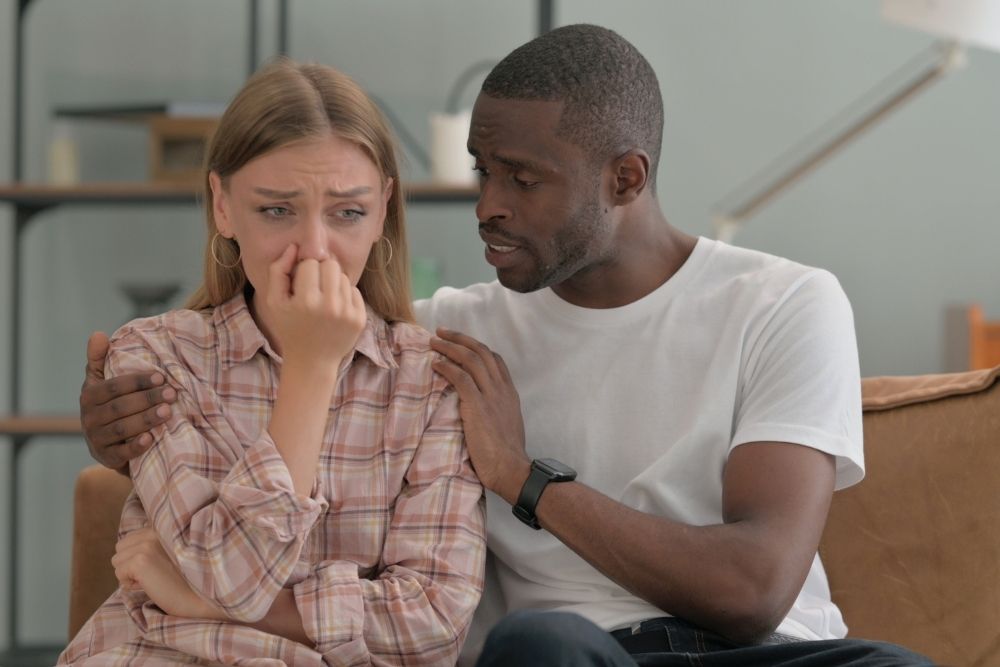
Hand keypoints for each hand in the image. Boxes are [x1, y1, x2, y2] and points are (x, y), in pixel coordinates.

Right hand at [80, 331, 176, 470]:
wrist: (111, 444)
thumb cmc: (112, 405)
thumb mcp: (104, 381)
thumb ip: (101, 359)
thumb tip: (98, 334)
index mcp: (89, 396)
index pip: (113, 387)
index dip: (137, 381)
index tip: (161, 376)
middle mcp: (88, 418)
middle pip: (120, 408)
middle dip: (147, 399)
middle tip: (172, 394)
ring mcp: (96, 439)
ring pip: (121, 429)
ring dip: (145, 420)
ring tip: (168, 412)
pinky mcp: (106, 458)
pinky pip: (120, 453)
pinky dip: (135, 446)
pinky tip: (152, 439)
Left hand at [112, 528, 224, 620]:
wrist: (200, 596)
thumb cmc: (187, 579)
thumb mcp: (171, 551)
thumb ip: (153, 544)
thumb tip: (127, 549)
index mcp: (162, 527)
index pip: (131, 539)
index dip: (138, 556)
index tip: (157, 566)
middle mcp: (153, 531)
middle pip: (120, 548)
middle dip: (130, 564)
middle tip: (152, 574)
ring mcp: (146, 545)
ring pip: (117, 561)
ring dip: (129, 574)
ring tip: (152, 579)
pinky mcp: (140, 561)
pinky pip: (119, 573)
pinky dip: (129, 584)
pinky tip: (149, 585)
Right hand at [264, 245, 366, 372]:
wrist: (312, 361)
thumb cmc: (290, 328)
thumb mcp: (274, 301)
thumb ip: (278, 271)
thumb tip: (294, 247)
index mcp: (306, 301)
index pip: (310, 263)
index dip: (303, 272)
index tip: (300, 286)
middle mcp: (329, 306)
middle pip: (330, 265)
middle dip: (321, 272)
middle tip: (314, 289)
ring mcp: (347, 313)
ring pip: (343, 276)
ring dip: (333, 284)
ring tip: (324, 301)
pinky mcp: (360, 319)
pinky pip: (354, 290)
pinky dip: (345, 296)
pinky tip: (335, 310)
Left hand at [430, 328, 530, 502]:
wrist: (511, 468)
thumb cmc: (507, 455)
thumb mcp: (506, 425)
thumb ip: (495, 409)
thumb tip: (480, 406)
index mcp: (510, 393)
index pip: (495, 359)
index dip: (476, 347)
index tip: (460, 343)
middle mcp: (502, 389)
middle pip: (481, 351)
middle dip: (460, 338)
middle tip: (442, 331)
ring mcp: (491, 395)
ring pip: (470, 359)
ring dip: (449, 347)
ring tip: (433, 342)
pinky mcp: (477, 405)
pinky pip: (460, 377)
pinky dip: (447, 367)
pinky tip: (435, 364)